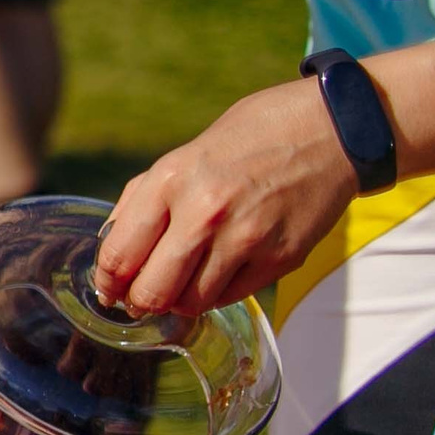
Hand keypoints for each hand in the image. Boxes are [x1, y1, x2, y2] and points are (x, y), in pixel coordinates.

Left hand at [90, 77, 357, 315]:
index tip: (110, 289)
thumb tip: (110, 253)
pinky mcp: (280, 258)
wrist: (326, 131)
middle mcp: (204, 212)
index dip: (107, 283)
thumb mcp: (178, 159)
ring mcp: (245, 238)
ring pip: (191, 303)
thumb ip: (139, 204)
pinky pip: (230, 297)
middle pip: (151, 291)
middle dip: (138, 302)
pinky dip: (214, 294)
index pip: (119, 256)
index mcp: (169, 182)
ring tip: (179, 285)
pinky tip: (214, 274)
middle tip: (139, 299)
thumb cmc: (244, 142)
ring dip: (178, 301)